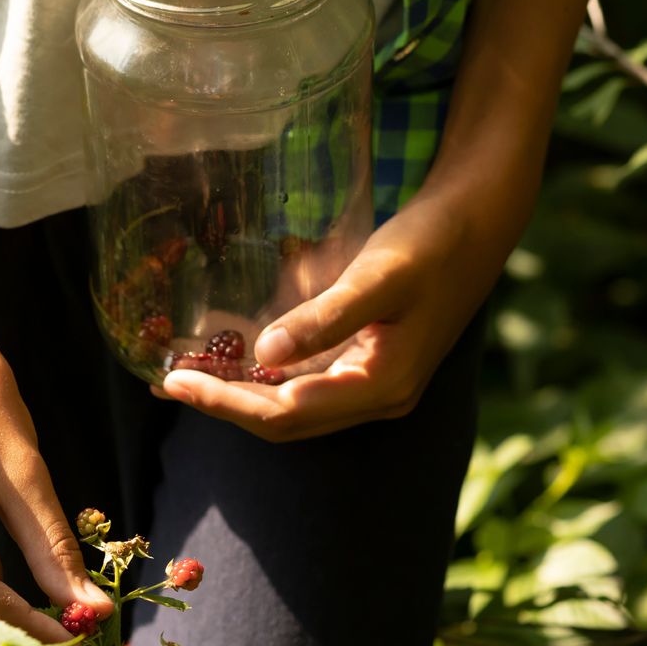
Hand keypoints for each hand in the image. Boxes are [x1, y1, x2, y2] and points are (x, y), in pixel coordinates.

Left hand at [154, 197, 509, 441]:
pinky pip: (305, 386)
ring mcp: (374, 387)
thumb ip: (324, 318)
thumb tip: (264, 355)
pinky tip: (232, 359)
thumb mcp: (378, 276)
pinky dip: (263, 379)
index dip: (225, 403)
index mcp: (381, 386)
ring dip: (239, 397)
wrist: (479, 224)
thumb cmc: (431, 243)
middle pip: (285, 421)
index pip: (285, 413)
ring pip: (293, 408)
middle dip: (224, 406)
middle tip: (167, 383)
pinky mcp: (368, 366)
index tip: (175, 382)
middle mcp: (377, 398)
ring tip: (186, 378)